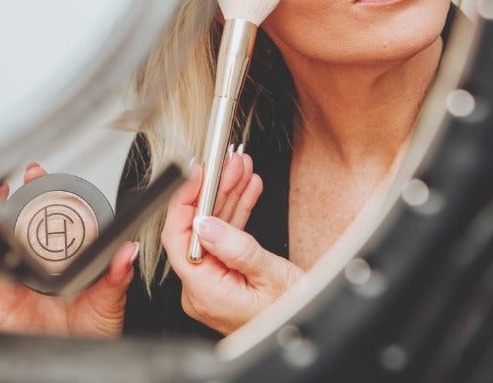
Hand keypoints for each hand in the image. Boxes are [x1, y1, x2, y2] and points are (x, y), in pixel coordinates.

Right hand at [0, 163, 138, 338]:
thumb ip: (116, 275)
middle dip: (8, 200)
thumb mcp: (109, 300)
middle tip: (9, 185)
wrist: (79, 360)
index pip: (47, 219)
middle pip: (14, 226)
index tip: (37, 174)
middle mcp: (34, 268)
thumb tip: (127, 251)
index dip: (40, 193)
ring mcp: (13, 283)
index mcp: (59, 260)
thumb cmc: (92, 331)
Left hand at [160, 151, 303, 334]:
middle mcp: (202, 289)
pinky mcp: (226, 279)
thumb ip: (236, 248)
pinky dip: (236, 215)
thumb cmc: (294, 316)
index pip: (178, 236)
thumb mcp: (270, 276)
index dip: (184, 199)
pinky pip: (225, 241)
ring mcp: (213, 283)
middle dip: (213, 190)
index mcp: (204, 291)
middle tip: (228, 164)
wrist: (314, 329)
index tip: (197, 173)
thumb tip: (204, 222)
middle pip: (196, 228)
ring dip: (227, 196)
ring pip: (212, 230)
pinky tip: (245, 191)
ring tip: (239, 169)